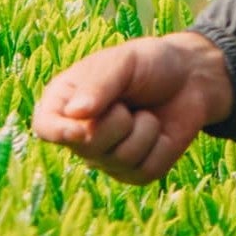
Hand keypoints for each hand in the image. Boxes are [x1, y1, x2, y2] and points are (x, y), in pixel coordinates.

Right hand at [33, 32, 234, 185]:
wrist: (190, 79)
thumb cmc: (149, 64)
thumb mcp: (123, 62)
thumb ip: (98, 84)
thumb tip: (75, 113)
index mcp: (65, 103)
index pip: (45, 127)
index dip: (59, 132)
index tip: (79, 131)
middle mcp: (79, 135)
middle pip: (87, 146)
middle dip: (117, 121)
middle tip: (127, 102)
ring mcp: (106, 159)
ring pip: (120, 159)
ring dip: (143, 130)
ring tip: (144, 113)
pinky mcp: (134, 173)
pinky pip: (146, 169)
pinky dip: (161, 146)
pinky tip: (158, 131)